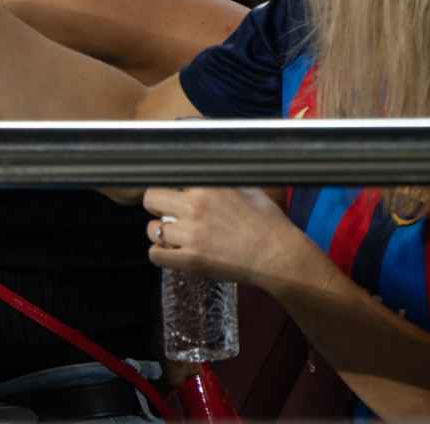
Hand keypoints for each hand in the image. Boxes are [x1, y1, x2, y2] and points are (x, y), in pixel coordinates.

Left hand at [143, 187, 317, 292]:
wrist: (279, 256)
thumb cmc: (269, 224)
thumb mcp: (249, 188)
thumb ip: (223, 179)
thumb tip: (212, 169)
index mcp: (208, 186)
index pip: (170, 176)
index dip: (170, 185)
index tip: (171, 191)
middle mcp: (195, 206)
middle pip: (151, 198)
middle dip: (157, 205)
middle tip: (167, 213)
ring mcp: (191, 234)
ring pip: (151, 229)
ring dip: (160, 232)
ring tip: (175, 236)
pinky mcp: (191, 260)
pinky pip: (155, 254)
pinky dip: (160, 253)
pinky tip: (173, 252)